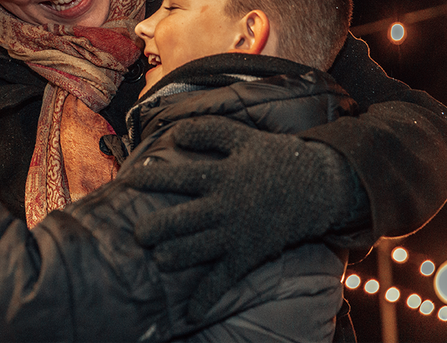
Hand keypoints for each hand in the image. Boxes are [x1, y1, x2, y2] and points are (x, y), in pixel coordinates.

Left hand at [121, 116, 343, 322]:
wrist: (319, 187)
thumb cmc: (275, 159)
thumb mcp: (243, 137)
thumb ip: (209, 131)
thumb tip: (175, 133)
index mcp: (221, 176)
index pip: (177, 177)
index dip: (149, 178)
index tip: (127, 180)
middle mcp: (224, 207)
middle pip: (181, 221)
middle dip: (155, 229)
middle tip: (138, 234)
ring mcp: (236, 234)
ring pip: (197, 250)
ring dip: (174, 257)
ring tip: (159, 259)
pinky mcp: (248, 254)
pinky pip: (224, 279)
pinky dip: (207, 298)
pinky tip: (190, 314)